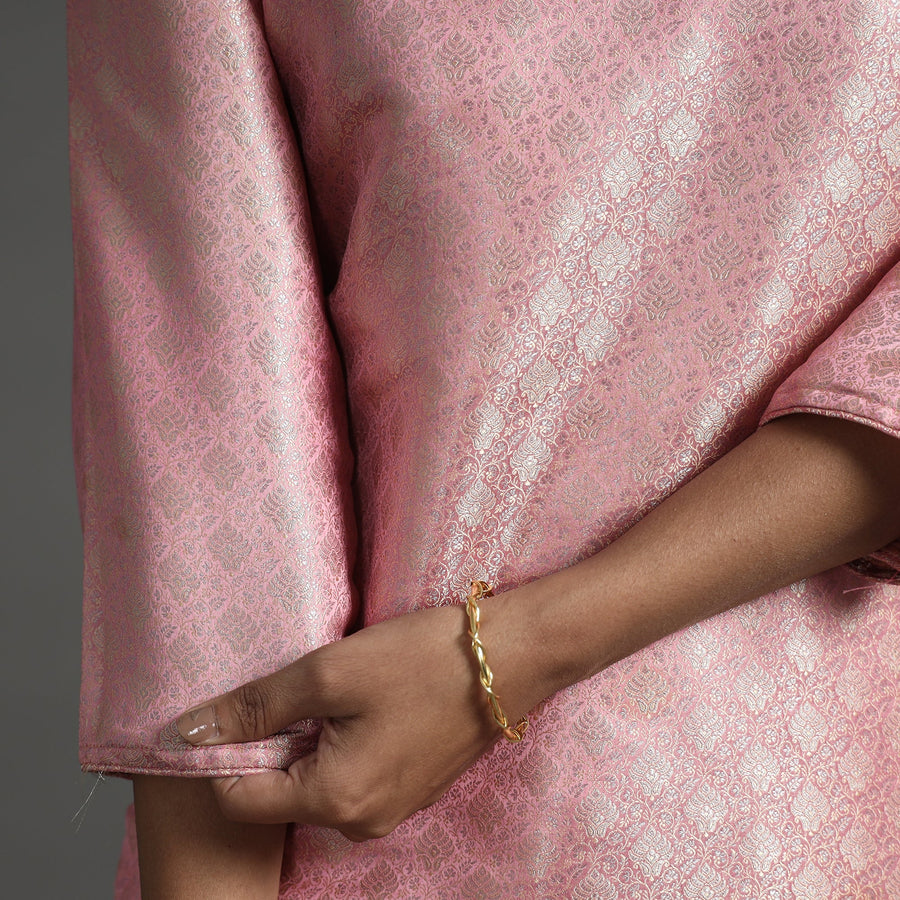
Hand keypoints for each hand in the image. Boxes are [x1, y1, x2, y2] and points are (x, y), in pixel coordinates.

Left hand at [176, 601, 535, 840]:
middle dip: (270, 742)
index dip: (222, 753)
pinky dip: (339, 741)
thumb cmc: (423, 660)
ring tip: (328, 688)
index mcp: (337, 801)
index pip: (240, 800)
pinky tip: (360, 700)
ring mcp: (390, 810)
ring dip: (307, 738)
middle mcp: (361, 823)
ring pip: (316, 781)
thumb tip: (186, 731)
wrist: (513, 657)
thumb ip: (256, 706)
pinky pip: (351, 776)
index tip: (231, 706)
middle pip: (279, 792)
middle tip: (288, 686)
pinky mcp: (409, 789)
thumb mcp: (330, 673)